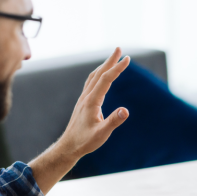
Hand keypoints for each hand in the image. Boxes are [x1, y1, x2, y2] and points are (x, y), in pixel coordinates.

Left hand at [29, 48, 129, 194]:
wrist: (69, 146)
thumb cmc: (85, 142)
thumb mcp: (101, 134)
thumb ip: (113, 122)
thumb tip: (125, 111)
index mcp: (92, 101)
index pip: (106, 80)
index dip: (117, 68)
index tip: (127, 59)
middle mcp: (86, 97)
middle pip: (99, 74)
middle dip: (110, 61)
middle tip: (120, 49)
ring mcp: (83, 99)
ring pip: (94, 77)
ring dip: (104, 66)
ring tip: (113, 59)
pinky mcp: (83, 103)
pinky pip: (91, 84)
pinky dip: (99, 75)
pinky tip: (102, 77)